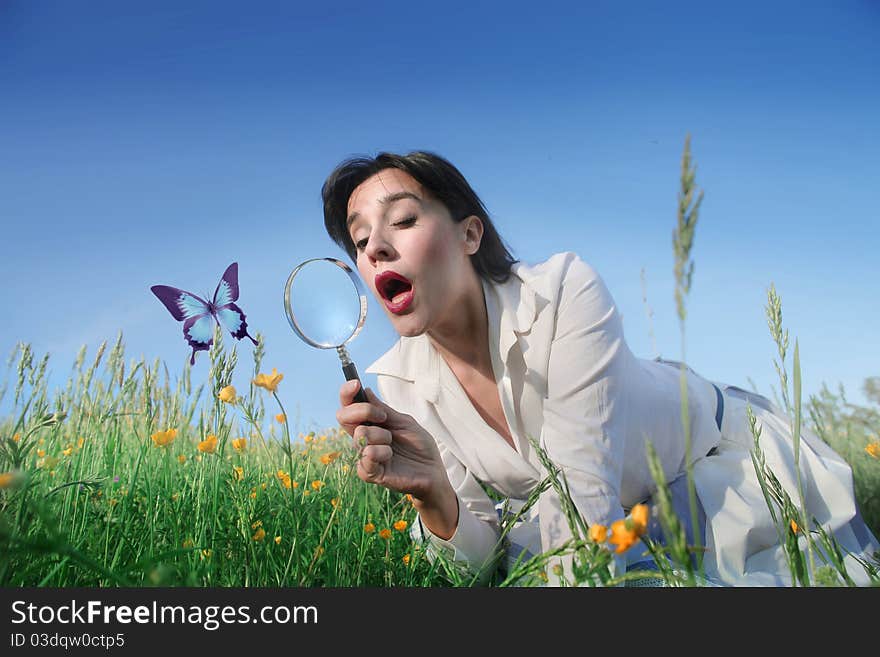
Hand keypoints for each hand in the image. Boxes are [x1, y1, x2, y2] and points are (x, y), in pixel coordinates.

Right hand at [335, 379, 454, 508]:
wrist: (433, 471)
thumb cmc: (419, 446)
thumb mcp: (404, 422)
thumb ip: (384, 410)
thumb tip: (366, 391)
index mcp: (370, 424)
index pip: (348, 407)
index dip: (347, 394)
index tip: (356, 384)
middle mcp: (363, 439)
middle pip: (343, 417)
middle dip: (363, 410)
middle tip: (383, 417)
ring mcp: (365, 455)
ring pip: (359, 436)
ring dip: (381, 436)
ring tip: (393, 444)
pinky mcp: (370, 473)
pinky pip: (366, 457)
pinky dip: (381, 453)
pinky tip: (391, 457)